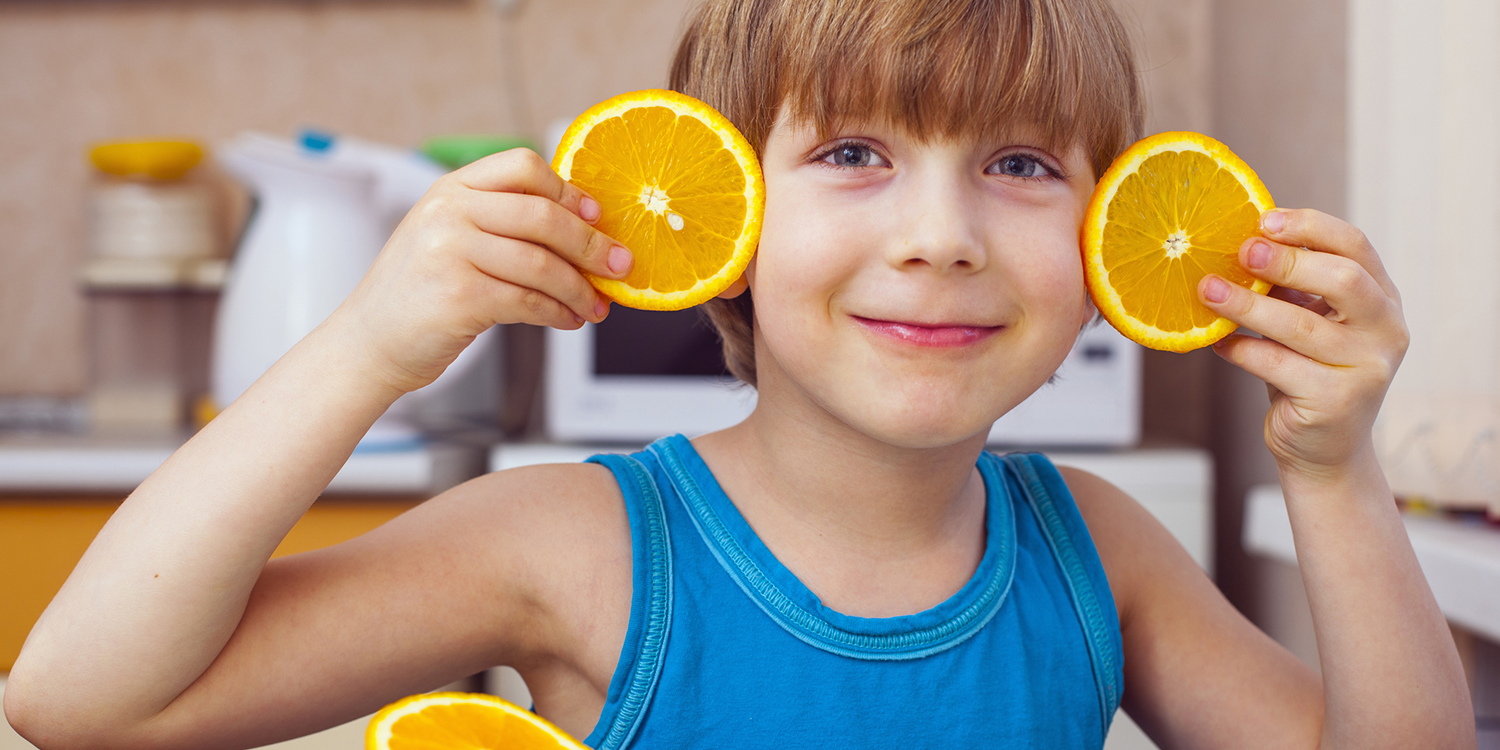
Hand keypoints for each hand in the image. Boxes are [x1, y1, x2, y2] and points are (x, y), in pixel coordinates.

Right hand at [334, 148, 632, 393]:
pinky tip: (568, 320)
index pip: (522, 166)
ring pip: (542, 264)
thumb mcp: (448, 238)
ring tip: (595, 306)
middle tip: (620, 265)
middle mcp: (447, 212)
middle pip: (543, 216)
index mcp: (450, 190)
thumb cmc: (419, 294)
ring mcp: (449, 252)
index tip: (597, 215)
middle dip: (591, 245)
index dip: (568, 191)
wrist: (368, 343)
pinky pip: (528, 301)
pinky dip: (558, 313)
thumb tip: (585, 229)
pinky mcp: (458, 297)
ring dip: (579, 289)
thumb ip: (500, 223)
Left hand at [1198, 208, 1408, 477]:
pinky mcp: (1337, 402)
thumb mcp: (1309, 322)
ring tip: (1208, 291)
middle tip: (1241, 251)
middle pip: (1343, 281)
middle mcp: (1386, 330)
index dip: (1311, 227)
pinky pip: (1279, 366)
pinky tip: (1218, 342)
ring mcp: (1367, 368)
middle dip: (1288, 261)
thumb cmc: (1310, 373)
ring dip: (1248, 305)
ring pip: (1302, 327)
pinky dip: (1243, 350)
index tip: (1264, 220)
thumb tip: (1239, 241)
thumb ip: (1291, 287)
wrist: (1324, 450)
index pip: (1356, 247)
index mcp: (1383, 298)